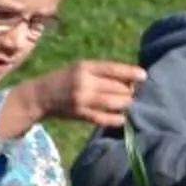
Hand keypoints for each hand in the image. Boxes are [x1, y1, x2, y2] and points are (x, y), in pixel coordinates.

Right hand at [0, 60, 141, 138]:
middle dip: (129, 91)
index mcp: (85, 66)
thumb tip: (131, 79)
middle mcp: (84, 82)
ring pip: (115, 103)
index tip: (144, 76)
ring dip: (126, 104)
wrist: (41, 96)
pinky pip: (106, 118)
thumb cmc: (66, 79)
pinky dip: (118, 119)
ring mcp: (83, 99)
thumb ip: (103, 72)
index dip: (131, 73)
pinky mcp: (81, 114)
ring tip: (127, 103)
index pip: (113, 68)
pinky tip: (122, 117)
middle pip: (118, 87)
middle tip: (131, 93)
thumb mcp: (81, 68)